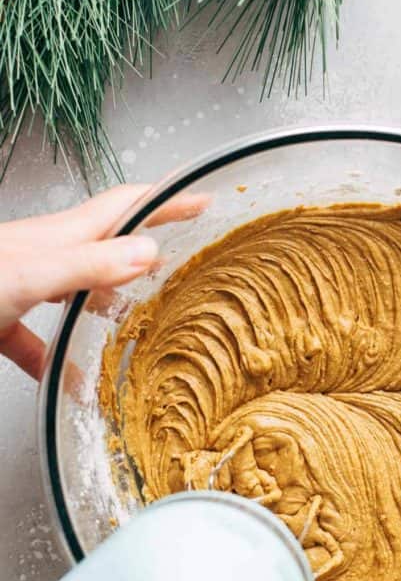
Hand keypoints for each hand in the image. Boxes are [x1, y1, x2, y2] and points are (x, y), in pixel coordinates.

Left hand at [0, 184, 207, 378]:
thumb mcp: (35, 273)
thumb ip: (90, 265)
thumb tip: (149, 252)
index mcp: (65, 238)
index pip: (126, 207)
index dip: (166, 201)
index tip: (201, 200)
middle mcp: (51, 256)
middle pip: (109, 247)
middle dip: (148, 252)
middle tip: (182, 261)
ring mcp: (28, 285)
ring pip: (79, 293)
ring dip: (109, 306)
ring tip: (138, 322)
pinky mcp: (6, 317)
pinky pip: (40, 340)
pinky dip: (58, 359)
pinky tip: (71, 380)